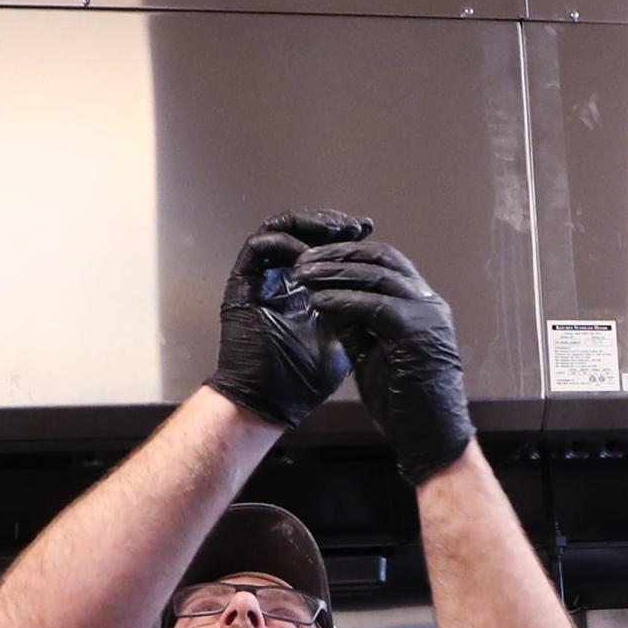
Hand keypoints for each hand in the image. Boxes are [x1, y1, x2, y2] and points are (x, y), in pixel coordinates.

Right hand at [206, 210, 373, 428]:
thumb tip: (385, 284)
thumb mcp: (344, 336)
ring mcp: (260, 278)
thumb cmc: (305, 377)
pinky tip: (310, 253)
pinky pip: (260, 247)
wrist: (270, 402)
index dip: (346, 237)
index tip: (370, 232)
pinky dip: (285, 242)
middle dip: (331, 225)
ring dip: (310, 225)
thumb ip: (356, 309)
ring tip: (337, 230)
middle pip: (303, 231)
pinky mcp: (242, 283)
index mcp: (303, 287)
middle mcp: (280, 276)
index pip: (323, 247)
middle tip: (356, 226)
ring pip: (281, 229)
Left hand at [293, 239, 474, 482]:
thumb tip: (323, 298)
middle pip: (382, 258)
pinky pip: (375, 306)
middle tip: (303, 259)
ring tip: (303, 274)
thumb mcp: (371, 353)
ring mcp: (428, 316)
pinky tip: (317, 302)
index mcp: (422, 305)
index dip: (349, 254)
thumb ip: (354, 325)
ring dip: (335, 272)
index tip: (315, 258)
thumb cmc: (403, 403)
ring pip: (378, 275)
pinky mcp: (419, 334)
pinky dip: (343, 301)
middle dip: (338, 254)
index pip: (385, 262)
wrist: (431, 439)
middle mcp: (429, 304)